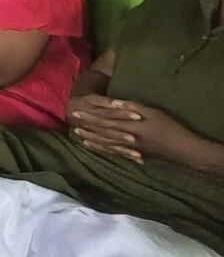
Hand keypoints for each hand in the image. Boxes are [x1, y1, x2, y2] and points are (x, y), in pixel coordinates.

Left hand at [70, 96, 195, 164]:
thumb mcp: (152, 112)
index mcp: (129, 126)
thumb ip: (131, 107)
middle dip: (87, 127)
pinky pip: (114, 152)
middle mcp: (126, 138)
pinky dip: (102, 149)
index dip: (90, 116)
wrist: (182, 148)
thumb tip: (114, 102)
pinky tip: (94, 147)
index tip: (77, 112)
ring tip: (78, 134)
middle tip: (73, 122)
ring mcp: (129, 148)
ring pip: (105, 143)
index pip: (105, 120)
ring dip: (91, 138)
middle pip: (102, 132)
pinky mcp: (134, 154)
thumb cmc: (169, 126)